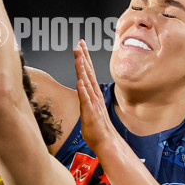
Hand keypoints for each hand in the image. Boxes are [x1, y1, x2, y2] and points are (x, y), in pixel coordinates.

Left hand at [74, 39, 117, 153]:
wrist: (106, 141)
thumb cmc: (97, 125)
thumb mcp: (89, 106)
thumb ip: (86, 95)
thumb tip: (82, 84)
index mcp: (93, 92)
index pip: (88, 71)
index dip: (84, 57)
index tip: (81, 44)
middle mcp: (94, 95)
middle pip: (88, 72)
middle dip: (83, 57)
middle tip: (79, 44)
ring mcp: (92, 103)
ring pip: (86, 83)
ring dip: (82, 69)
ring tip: (79, 57)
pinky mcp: (90, 113)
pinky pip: (86, 100)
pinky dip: (83, 90)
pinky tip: (79, 81)